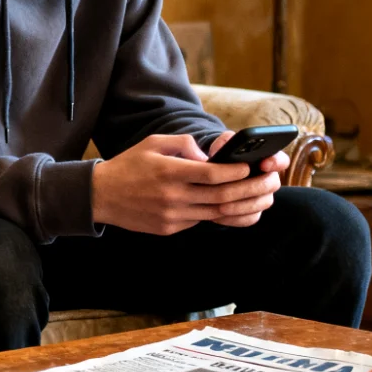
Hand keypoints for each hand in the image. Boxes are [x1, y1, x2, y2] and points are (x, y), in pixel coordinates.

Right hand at [91, 133, 280, 234]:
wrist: (100, 195)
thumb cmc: (128, 165)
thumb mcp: (152, 143)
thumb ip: (183, 143)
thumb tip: (208, 156)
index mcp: (169, 172)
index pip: (213, 174)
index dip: (237, 172)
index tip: (251, 166)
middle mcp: (172, 196)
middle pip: (222, 197)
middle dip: (251, 189)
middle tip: (270, 182)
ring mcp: (172, 216)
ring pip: (217, 213)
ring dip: (243, 205)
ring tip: (262, 197)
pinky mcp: (169, 228)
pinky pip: (201, 221)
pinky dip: (219, 213)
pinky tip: (233, 206)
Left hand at [206, 132, 289, 227]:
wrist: (211, 177)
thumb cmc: (218, 157)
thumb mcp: (217, 147)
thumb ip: (218, 142)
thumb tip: (205, 144)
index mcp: (265, 158)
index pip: (281, 159)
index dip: (276, 162)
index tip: (263, 163)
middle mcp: (269, 178)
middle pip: (272, 184)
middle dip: (252, 187)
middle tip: (230, 189)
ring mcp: (263, 197)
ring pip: (263, 203)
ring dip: (242, 205)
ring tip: (220, 206)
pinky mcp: (254, 212)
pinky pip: (251, 218)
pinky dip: (235, 218)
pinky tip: (218, 215)